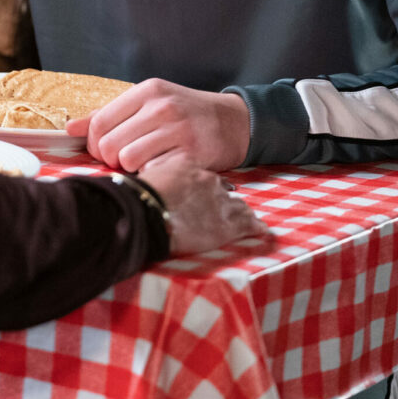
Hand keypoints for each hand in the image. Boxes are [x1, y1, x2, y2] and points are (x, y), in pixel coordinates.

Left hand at [67, 80, 249, 172]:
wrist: (234, 121)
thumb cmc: (185, 113)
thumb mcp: (149, 104)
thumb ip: (110, 114)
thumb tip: (70, 128)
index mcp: (146, 91)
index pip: (100, 122)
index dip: (94, 144)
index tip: (105, 151)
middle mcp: (161, 107)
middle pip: (110, 144)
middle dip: (110, 160)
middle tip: (123, 162)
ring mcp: (177, 130)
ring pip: (128, 160)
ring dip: (131, 169)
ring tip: (143, 164)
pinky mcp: (191, 153)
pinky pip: (154, 172)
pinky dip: (152, 175)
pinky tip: (161, 168)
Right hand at [138, 151, 266, 255]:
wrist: (145, 213)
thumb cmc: (136, 197)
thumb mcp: (143, 178)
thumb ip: (152, 179)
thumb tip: (143, 186)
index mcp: (187, 167)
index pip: (202, 174)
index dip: (203, 184)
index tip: (203, 189)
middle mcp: (208, 181)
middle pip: (222, 188)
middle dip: (223, 197)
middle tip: (224, 205)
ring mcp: (220, 202)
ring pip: (238, 206)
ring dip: (241, 212)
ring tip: (247, 218)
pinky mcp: (228, 225)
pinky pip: (249, 224)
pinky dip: (256, 227)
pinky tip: (261, 230)